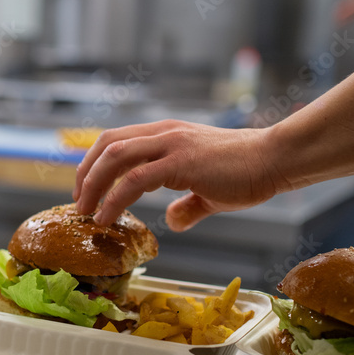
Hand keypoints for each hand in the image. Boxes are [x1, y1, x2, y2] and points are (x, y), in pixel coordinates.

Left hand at [73, 120, 285, 231]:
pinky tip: (107, 217)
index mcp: (165, 135)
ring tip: (85, 212)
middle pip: (107, 144)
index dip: (94, 164)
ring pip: (115, 156)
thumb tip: (171, 220)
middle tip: (78, 203)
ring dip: (93, 185)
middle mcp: (163, 133)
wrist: (275, 160)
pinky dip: (114, 199)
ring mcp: (171, 145)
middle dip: (85, 174)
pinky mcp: (181, 162)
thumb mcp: (208, 191)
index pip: (115, 140)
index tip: (85, 190)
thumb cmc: (246, 173)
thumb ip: (187, 204)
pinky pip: (135, 179)